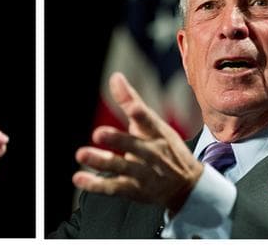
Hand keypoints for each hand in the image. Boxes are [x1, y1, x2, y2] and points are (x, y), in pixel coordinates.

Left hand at [73, 72, 202, 211]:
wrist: (188, 186)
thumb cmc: (165, 148)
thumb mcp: (154, 124)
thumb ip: (131, 101)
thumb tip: (115, 76)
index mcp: (157, 133)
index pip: (150, 122)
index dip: (141, 115)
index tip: (133, 108)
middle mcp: (152, 154)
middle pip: (134, 146)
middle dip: (117, 140)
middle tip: (98, 133)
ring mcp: (144, 174)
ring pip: (121, 168)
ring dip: (101, 162)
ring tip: (81, 154)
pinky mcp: (134, 190)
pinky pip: (113, 188)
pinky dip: (95, 185)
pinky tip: (79, 179)